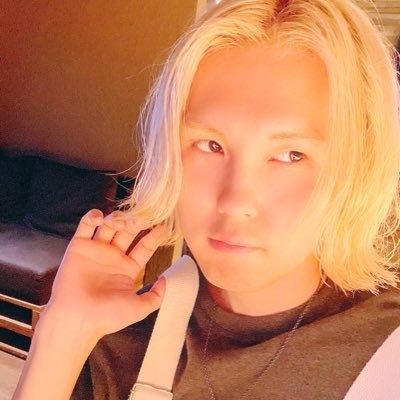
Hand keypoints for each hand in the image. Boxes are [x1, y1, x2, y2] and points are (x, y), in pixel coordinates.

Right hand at [45, 209, 165, 338]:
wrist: (76, 320)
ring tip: (121, 219)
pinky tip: (100, 218)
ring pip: (109, 225)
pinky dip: (92, 216)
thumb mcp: (140, 308)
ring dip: (116, 218)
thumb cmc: (106, 317)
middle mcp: (113, 257)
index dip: (154, 236)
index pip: (145, 246)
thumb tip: (167, 280)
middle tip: (143, 215)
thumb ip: (156, 295)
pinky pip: (85, 225)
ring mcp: (96, 250)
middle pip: (128, 232)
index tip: (164, 225)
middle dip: (136, 222)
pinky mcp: (78, 246)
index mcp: (128, 268)